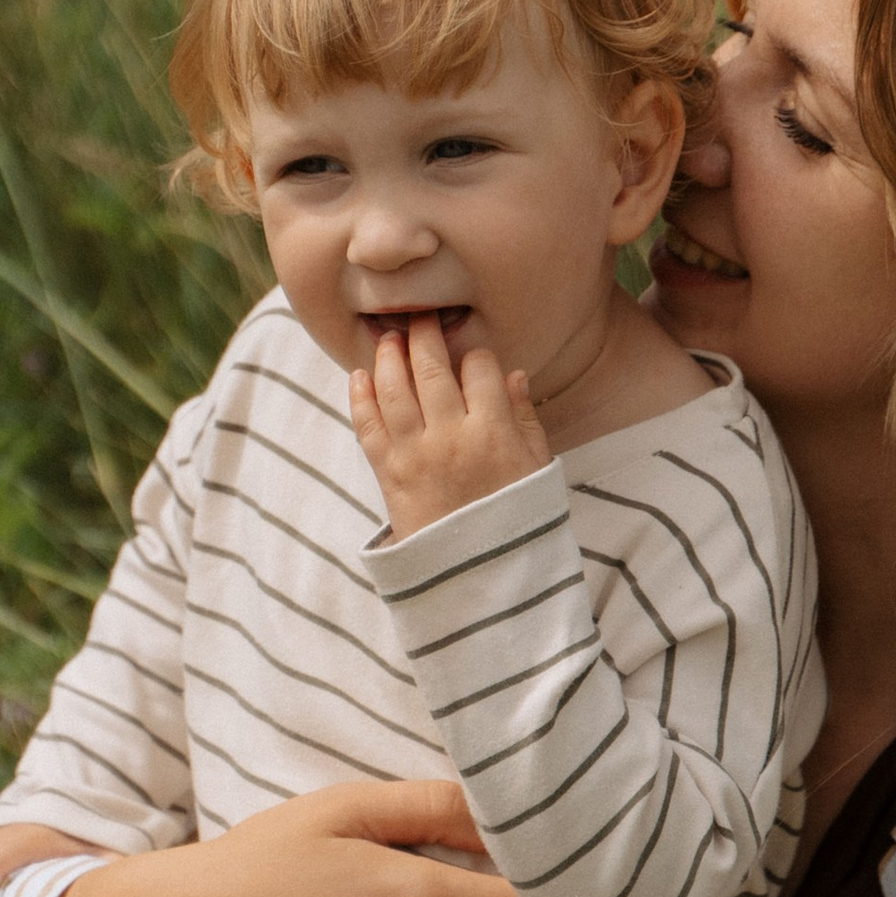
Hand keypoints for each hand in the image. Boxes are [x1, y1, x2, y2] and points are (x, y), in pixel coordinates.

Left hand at [348, 316, 550, 537]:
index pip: (480, 368)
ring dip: (387, 356)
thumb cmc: (513, 522)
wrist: (478, 577)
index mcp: (495, 432)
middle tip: (421, 318)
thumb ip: (525, 420)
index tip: (472, 357)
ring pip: (393, 389)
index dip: (475, 354)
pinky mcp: (388, 474)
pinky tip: (359, 376)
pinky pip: (367, 426)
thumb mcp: (536, 471)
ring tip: (388, 338)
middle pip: (431, 368)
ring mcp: (416, 455)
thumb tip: (513, 375)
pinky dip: (359, 396)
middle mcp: (452, 437)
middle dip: (424, 335)